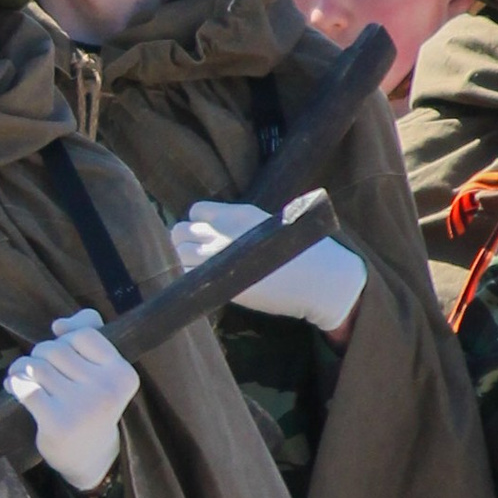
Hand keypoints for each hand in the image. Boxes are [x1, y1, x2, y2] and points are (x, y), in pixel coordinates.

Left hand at [3, 308, 139, 491]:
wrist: (89, 456)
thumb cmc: (92, 403)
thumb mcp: (101, 370)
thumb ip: (89, 333)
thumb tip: (59, 325)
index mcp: (123, 374)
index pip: (83, 335)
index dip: (66, 342)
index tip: (64, 359)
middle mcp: (106, 390)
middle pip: (56, 349)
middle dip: (42, 356)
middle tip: (44, 373)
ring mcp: (82, 407)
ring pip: (37, 366)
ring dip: (23, 368)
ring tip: (26, 378)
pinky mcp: (57, 423)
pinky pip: (25, 387)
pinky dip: (14, 383)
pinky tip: (14, 388)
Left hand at [169, 197, 367, 334]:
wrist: (318, 277)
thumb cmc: (300, 255)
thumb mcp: (268, 228)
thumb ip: (240, 228)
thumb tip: (218, 235)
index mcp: (237, 214)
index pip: (196, 211)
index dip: (196, 224)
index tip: (204, 237)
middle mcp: (222, 231)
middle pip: (179, 231)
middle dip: (183, 243)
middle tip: (197, 258)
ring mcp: (218, 255)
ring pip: (179, 252)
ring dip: (184, 261)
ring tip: (201, 273)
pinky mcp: (220, 280)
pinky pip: (187, 276)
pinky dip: (189, 281)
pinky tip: (206, 286)